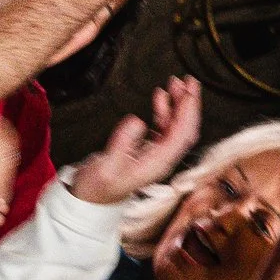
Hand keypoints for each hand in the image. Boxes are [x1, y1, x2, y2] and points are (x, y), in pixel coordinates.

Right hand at [70, 77, 201, 207]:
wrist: (90, 198)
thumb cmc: (98, 186)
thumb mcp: (106, 166)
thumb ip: (122, 143)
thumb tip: (138, 121)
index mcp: (157, 164)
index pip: (182, 135)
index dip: (188, 112)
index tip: (189, 92)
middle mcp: (162, 159)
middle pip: (185, 129)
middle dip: (190, 104)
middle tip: (189, 81)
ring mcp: (157, 155)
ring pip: (176, 126)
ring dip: (178, 104)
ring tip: (175, 84)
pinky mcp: (149, 150)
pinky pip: (164, 128)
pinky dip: (165, 110)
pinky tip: (161, 97)